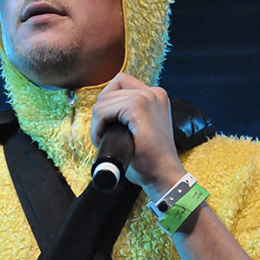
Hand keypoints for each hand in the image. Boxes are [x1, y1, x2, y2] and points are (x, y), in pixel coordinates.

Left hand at [91, 72, 183, 195]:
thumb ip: (129, 117)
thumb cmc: (150, 160)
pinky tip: (102, 140)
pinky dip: (97, 127)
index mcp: (155, 96)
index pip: (120, 84)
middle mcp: (153, 92)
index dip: (108, 105)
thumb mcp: (140, 130)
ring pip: (104, 100)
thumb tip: (103, 111)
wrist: (162, 175)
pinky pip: (103, 110)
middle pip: (109, 90)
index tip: (109, 126)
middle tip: (103, 136)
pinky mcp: (138, 107)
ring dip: (97, 122)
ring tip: (103, 140)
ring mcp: (146, 97)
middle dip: (101, 113)